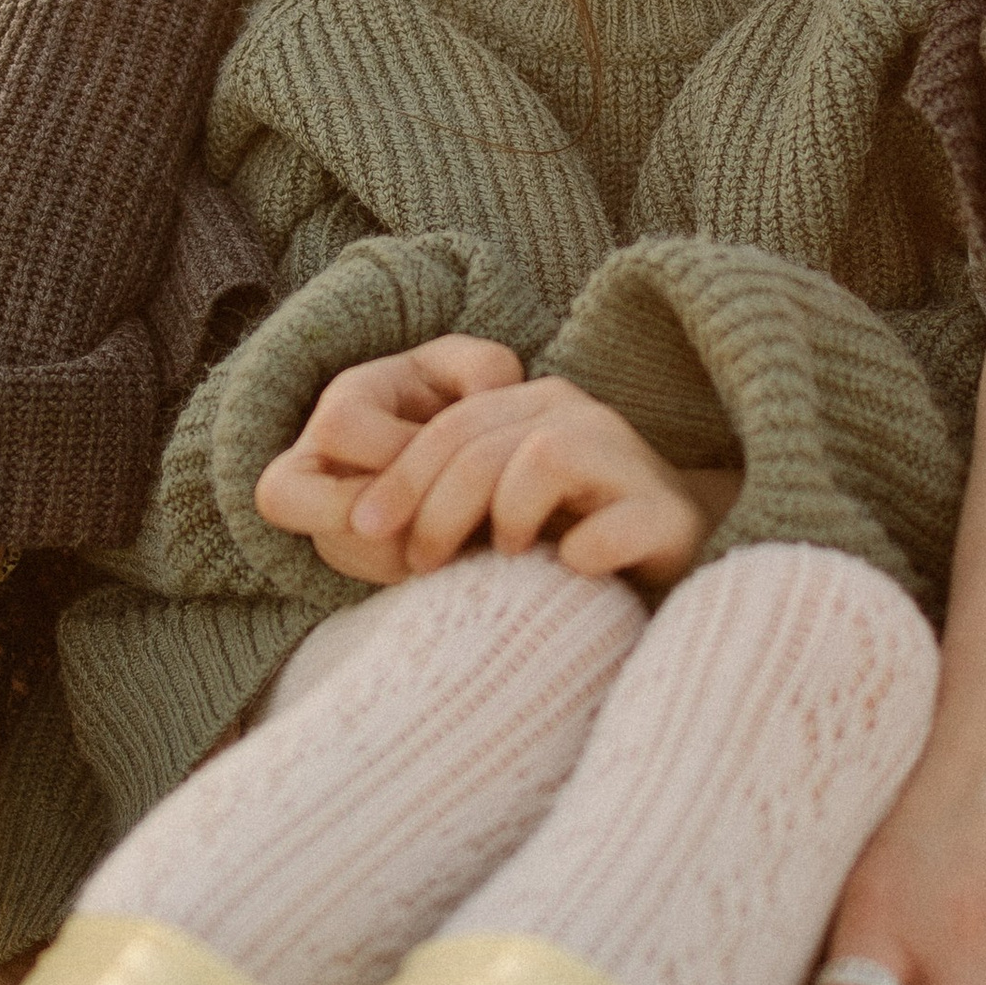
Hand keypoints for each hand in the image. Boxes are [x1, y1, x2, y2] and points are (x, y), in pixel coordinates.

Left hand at [261, 350, 732, 589]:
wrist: (682, 574)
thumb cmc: (563, 548)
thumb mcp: (485, 517)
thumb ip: (421, 503)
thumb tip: (303, 501)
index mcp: (529, 410)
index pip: (446, 428)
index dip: (395, 478)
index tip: (362, 533)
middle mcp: (578, 419)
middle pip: (479, 442)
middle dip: (432, 505)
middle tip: (420, 565)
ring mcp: (629, 463)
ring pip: (539, 459)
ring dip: (503, 517)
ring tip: (501, 561)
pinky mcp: (668, 518)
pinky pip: (612, 525)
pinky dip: (583, 552)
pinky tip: (567, 572)